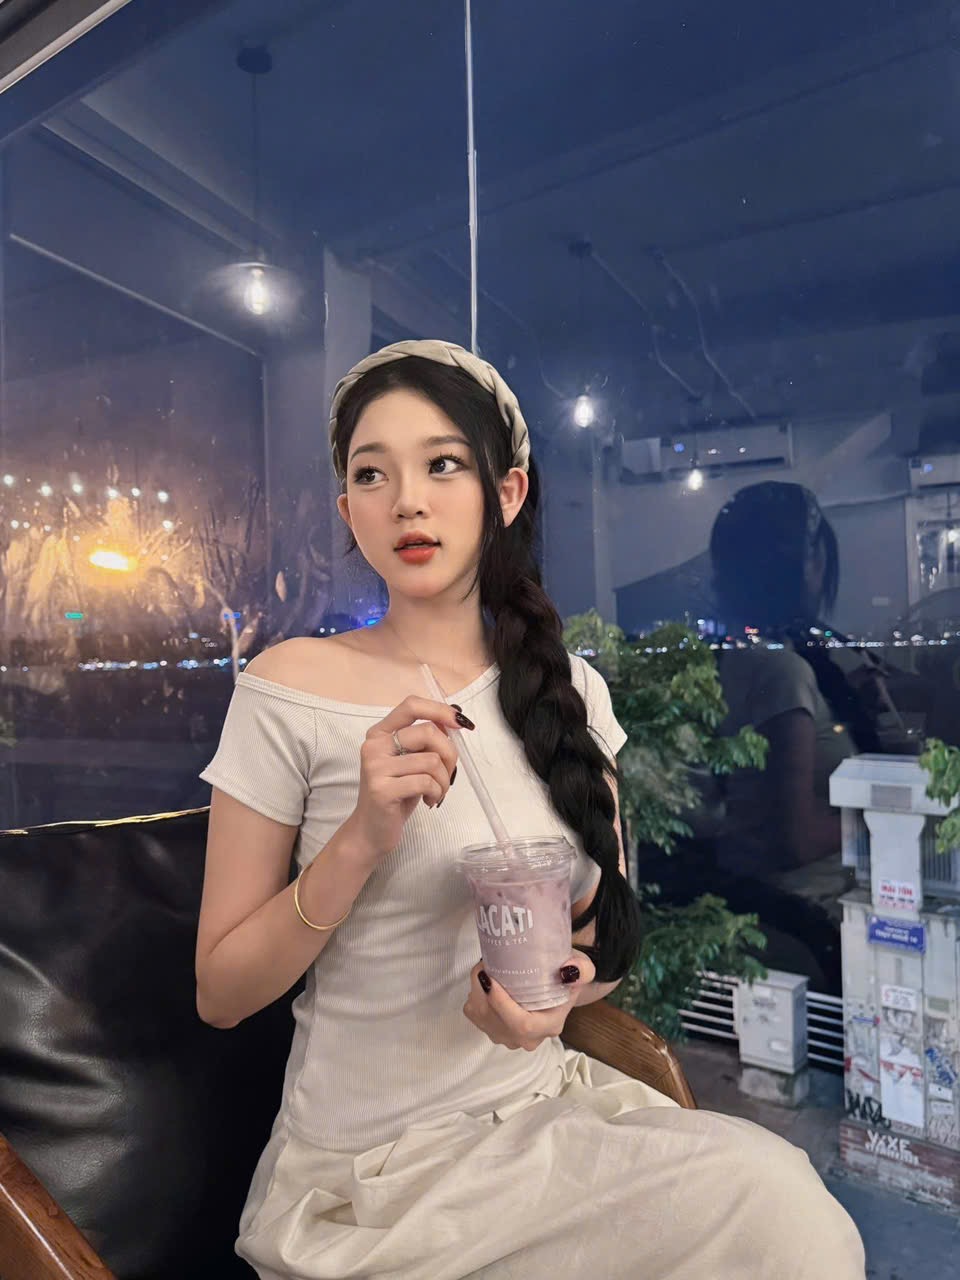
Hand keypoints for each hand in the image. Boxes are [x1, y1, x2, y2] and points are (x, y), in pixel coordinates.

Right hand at [344, 695, 470, 863]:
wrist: (371, 831)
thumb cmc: (396, 794)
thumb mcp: (410, 762)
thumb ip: (425, 741)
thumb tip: (453, 719)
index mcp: (380, 733)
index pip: (411, 705)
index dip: (440, 710)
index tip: (460, 723)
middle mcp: (374, 746)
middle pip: (428, 732)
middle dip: (449, 754)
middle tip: (448, 774)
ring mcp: (375, 767)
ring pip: (431, 760)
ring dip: (444, 780)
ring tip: (437, 792)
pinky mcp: (382, 789)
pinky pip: (426, 782)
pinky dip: (437, 792)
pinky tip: (429, 800)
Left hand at [463, 949, 596, 1050]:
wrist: (558, 986)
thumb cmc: (567, 976)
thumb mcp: (583, 968)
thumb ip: (582, 970)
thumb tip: (569, 969)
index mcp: (549, 1026)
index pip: (522, 1025)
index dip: (501, 1004)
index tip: (490, 978)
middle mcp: (528, 1038)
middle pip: (496, 1021)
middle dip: (482, 993)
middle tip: (483, 965)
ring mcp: (508, 1037)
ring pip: (482, 1018)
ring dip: (476, 992)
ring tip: (485, 968)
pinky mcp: (493, 1031)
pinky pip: (475, 1015)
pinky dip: (474, 996)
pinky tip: (485, 981)